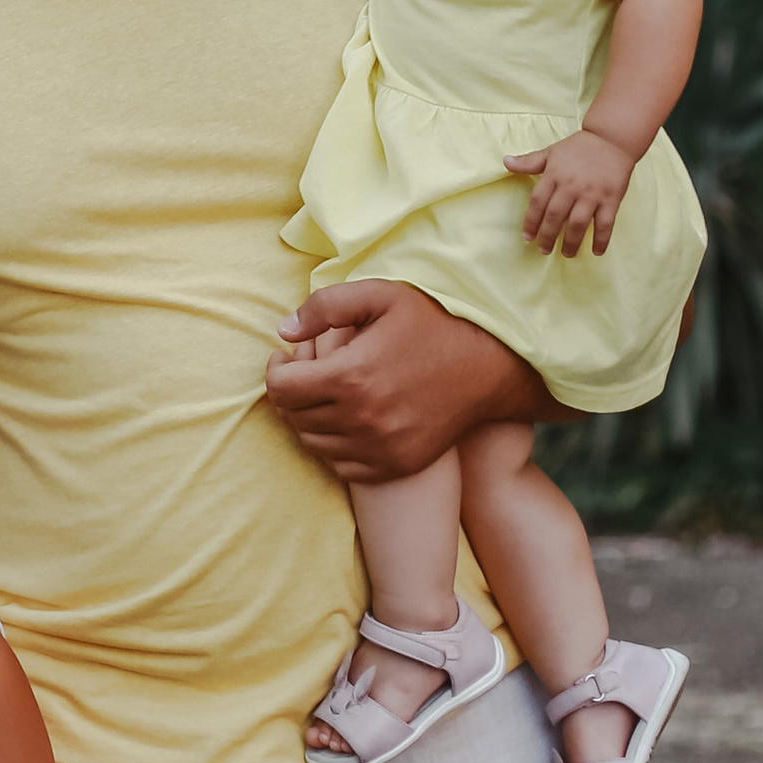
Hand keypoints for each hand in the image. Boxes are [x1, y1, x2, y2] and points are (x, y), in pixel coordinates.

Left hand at [267, 278, 545, 484]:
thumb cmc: (431, 323)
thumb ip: (324, 307)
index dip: (274, 371)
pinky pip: (342, 467)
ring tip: (322, 394)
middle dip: (289, 393)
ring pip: (314, 444)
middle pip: (294, 417)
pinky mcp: (397, 465)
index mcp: (352, 376)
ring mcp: (381, 448)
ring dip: (309, 419)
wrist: (488, 367)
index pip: (281, 388)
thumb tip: (283, 332)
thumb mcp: (380, 295)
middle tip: (302, 374)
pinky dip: (334, 445)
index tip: (284, 358)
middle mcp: (363, 419)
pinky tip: (346, 420)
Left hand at [503, 131, 635, 256]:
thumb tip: (505, 161)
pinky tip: (596, 252)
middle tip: (544, 250)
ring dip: (571, 242)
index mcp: (554, 174)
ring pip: (578, 223)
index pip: (538, 203)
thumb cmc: (579, 148)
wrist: (612, 139)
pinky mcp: (611, 199)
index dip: (531, 222)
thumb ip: (529, 162)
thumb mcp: (551, 152)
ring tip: (566, 253)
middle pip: (555, 216)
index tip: (527, 237)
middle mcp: (571, 186)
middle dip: (548, 236)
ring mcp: (592, 194)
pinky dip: (601, 240)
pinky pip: (606, 224)